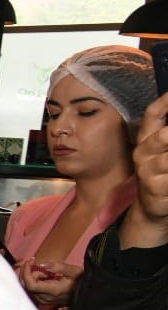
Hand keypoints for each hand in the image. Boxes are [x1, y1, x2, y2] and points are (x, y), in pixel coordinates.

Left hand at [15, 257, 79, 309]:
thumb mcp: (74, 271)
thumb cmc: (81, 281)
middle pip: (26, 286)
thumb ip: (58, 267)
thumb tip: (40, 264)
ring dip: (31, 275)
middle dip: (27, 272)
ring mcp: (43, 300)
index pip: (31, 285)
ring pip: (27, 287)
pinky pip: (32, 289)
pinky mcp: (42, 299)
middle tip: (34, 261)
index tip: (30, 261)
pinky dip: (33, 279)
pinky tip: (42, 274)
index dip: (26, 273)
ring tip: (43, 268)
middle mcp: (45, 298)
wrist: (87, 294)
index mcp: (53, 291)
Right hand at [122, 91, 167, 248]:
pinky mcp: (155, 188)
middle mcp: (143, 152)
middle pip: (163, 136)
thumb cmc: (163, 173)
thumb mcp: (164, 151)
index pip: (153, 114)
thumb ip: (166, 133)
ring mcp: (147, 171)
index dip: (166, 102)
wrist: (152, 207)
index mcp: (147, 138)